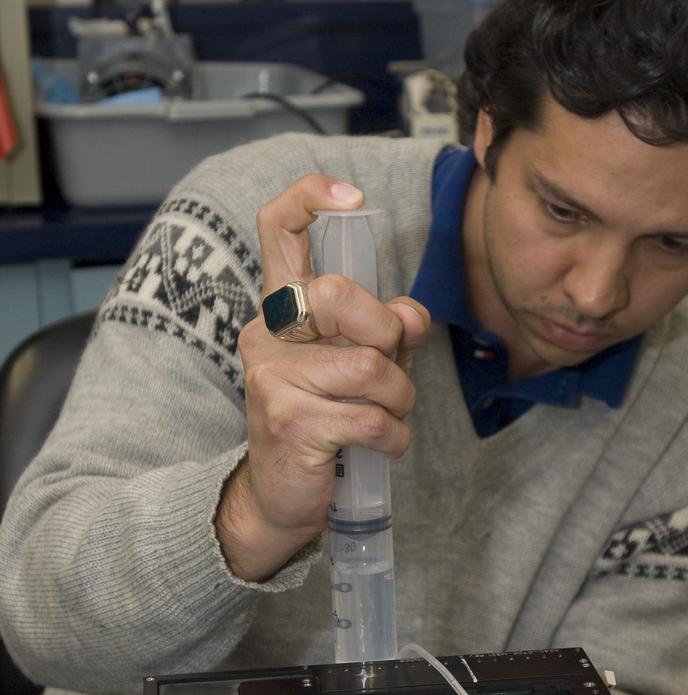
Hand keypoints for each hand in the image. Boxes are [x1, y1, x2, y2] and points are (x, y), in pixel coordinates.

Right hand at [216, 173, 430, 581]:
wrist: (280, 496)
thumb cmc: (324, 418)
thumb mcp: (358, 363)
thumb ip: (387, 330)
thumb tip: (413, 317)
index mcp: (282, 309)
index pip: (278, 229)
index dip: (311, 197)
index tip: (353, 198)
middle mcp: (266, 333)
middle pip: (338, 295)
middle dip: (386, 335)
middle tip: (388, 368)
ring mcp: (272, 379)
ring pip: (369, 367)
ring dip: (398, 399)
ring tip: (384, 416)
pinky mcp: (292, 423)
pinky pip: (372, 418)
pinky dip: (394, 437)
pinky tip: (380, 445)